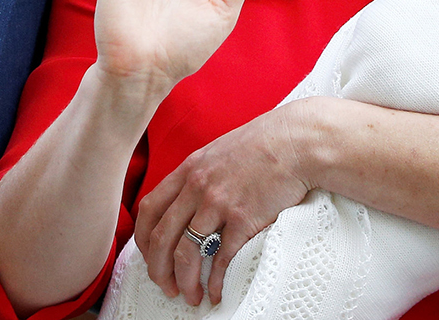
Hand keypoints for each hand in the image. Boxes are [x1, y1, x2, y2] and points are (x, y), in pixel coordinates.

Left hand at [134, 100, 317, 305]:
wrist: (295, 142)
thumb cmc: (262, 145)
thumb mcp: (217, 152)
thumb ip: (199, 174)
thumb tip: (188, 200)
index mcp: (188, 170)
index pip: (149, 209)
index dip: (143, 239)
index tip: (150, 257)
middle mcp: (197, 187)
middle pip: (162, 236)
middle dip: (158, 269)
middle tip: (166, 287)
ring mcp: (219, 203)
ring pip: (186, 252)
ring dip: (184, 281)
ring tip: (190, 296)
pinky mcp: (243, 219)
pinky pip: (221, 257)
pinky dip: (215, 281)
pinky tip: (216, 292)